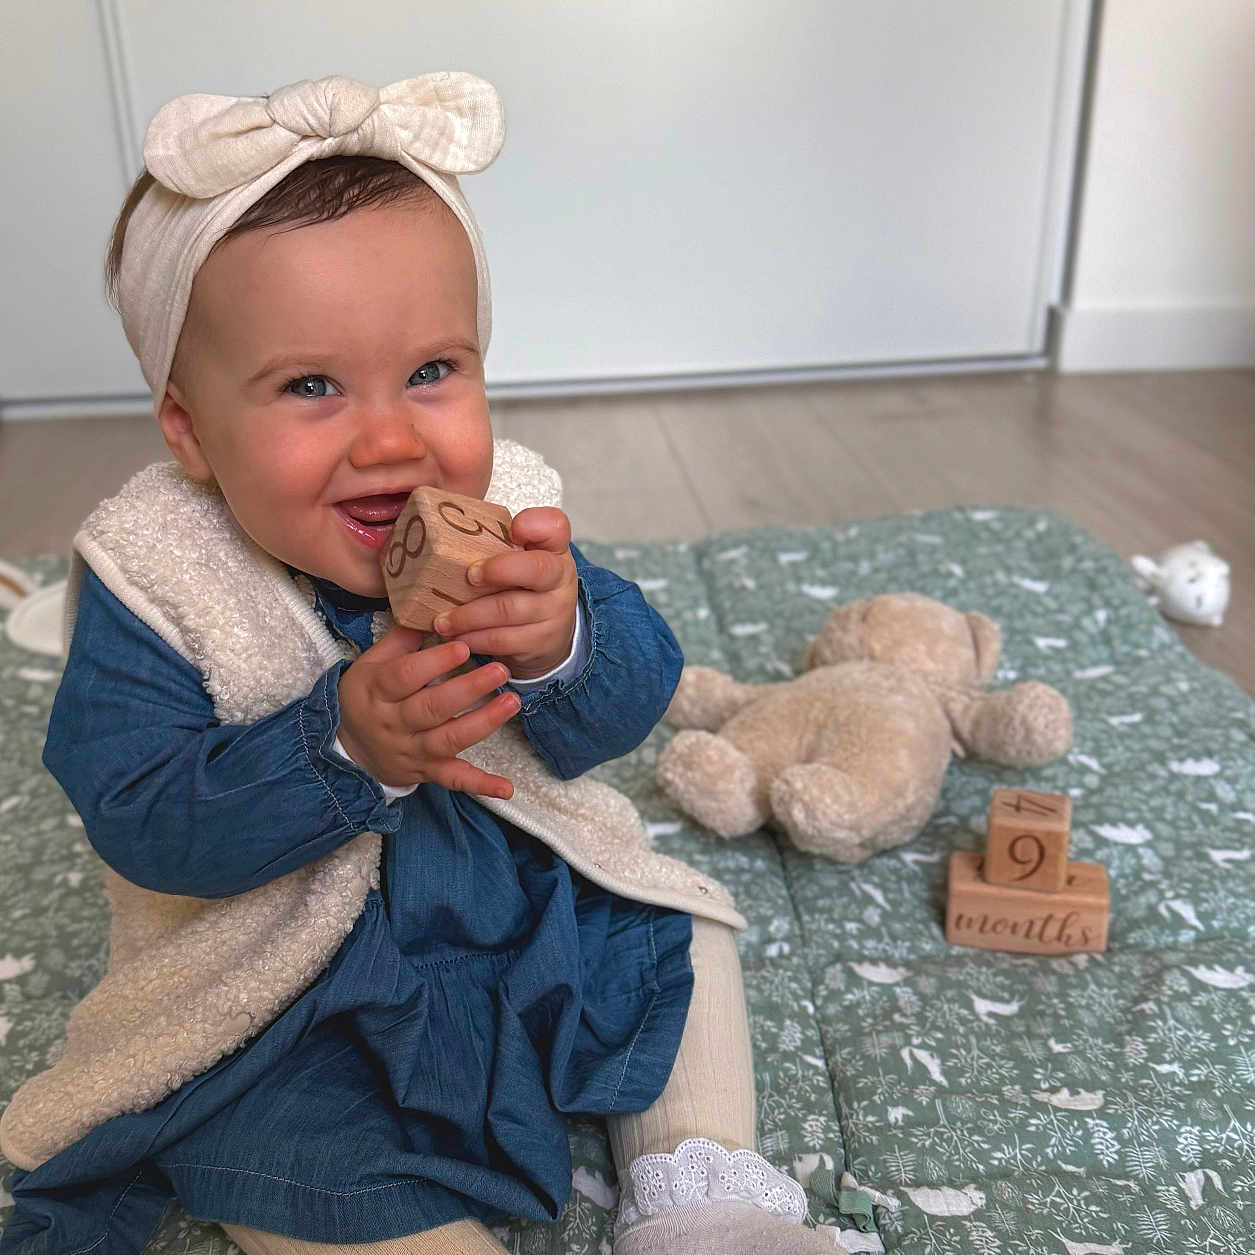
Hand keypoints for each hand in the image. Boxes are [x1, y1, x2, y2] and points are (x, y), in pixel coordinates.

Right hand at [337, 627, 518, 795]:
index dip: (435, 662)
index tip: (464, 645)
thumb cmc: (366, 695)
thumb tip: (434, 608)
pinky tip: (507, 788)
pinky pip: (453, 780)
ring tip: (512, 702)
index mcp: (378, 690)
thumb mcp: (372, 663)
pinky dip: (481, 785)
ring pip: (448, 740)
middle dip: (468, 689)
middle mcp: (394, 723)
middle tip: (500, 670)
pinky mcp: (427, 772)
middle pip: (432, 708)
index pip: (406, 676)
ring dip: (483, 723)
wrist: (346, 748)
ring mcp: (412, 750)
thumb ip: (402, 638)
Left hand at [432, 506, 578, 680]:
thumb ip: (498, 542)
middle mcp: (559, 578)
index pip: (554, 526)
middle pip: (536, 568)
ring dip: (470, 615)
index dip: (534, 525)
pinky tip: (458, 636)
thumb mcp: (521, 558)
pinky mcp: (541, 642)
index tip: (514, 529)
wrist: (551, 631)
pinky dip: (475, 639)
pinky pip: (503, 640)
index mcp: (553, 549)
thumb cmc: (525, 585)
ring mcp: (554, 612)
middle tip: (469, 575)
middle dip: (499, 570)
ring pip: (509, 610)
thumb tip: (444, 526)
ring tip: (442, 619)